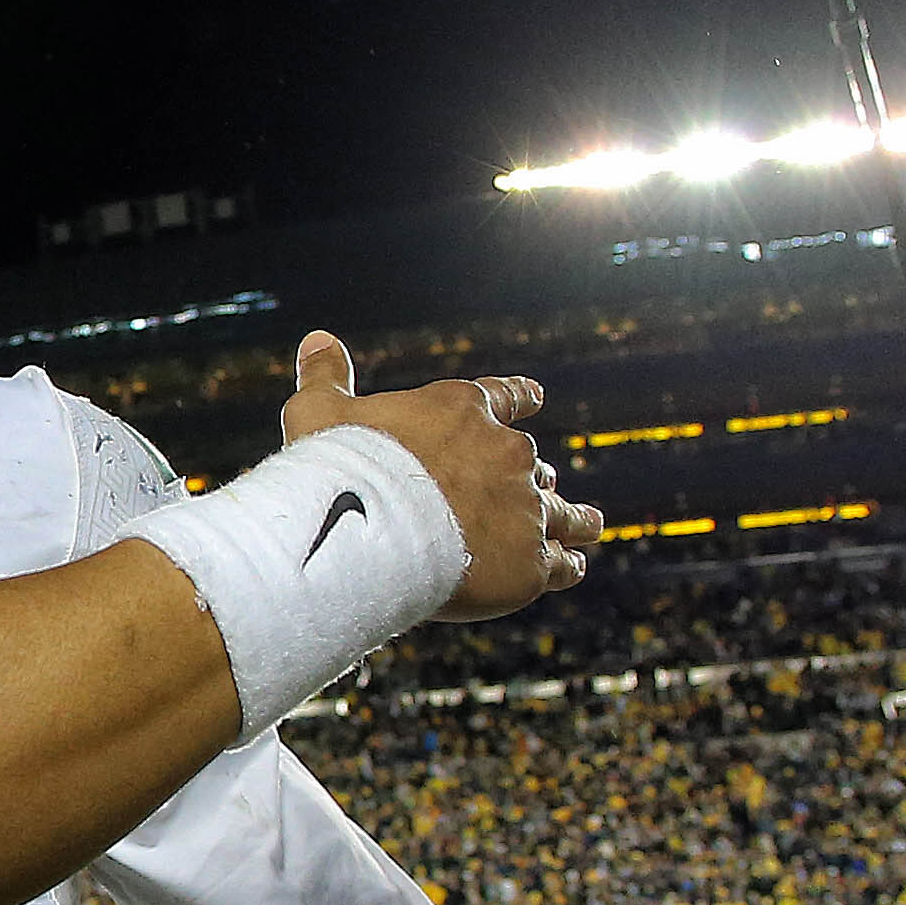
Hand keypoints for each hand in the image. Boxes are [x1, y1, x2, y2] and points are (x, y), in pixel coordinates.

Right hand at [281, 331, 600, 619]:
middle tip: (543, 483)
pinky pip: (560, 562)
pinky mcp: (530, 560)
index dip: (518, 398)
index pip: (503, 396)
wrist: (369, 532)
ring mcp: (524, 507)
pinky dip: (567, 563)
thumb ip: (325, 377)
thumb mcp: (319, 412)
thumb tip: (317, 338)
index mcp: (464, 410)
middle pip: (531, 462)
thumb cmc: (342, 468)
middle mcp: (506, 452)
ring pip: (562, 511)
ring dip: (576, 517)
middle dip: (533, 474)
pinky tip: (572, 566)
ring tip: (589, 524)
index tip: (536, 397)